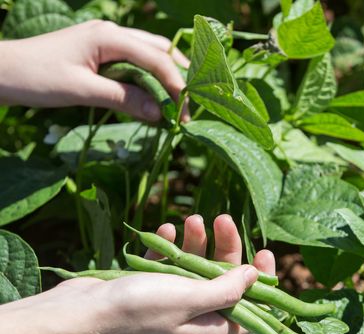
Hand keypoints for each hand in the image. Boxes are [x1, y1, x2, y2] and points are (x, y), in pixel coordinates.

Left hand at [0, 20, 189, 120]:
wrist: (3, 72)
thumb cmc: (37, 78)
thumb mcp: (83, 91)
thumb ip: (124, 99)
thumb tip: (160, 114)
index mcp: (109, 37)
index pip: (155, 59)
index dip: (176, 84)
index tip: (185, 111)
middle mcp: (112, 34)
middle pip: (158, 51)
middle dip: (178, 77)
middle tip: (189, 106)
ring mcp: (107, 42)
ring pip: (149, 56)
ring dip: (166, 78)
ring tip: (179, 103)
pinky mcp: (101, 55)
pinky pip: (134, 66)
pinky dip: (149, 82)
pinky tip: (155, 97)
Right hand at [0, 214, 275, 333]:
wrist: (82, 312)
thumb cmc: (139, 309)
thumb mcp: (191, 299)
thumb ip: (226, 290)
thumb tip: (254, 277)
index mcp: (210, 328)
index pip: (250, 309)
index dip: (261, 282)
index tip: (265, 252)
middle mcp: (194, 316)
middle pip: (222, 280)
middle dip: (224, 248)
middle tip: (222, 218)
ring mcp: (171, 300)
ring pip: (195, 268)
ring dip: (196, 242)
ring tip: (192, 218)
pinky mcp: (149, 286)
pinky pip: (168, 264)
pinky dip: (170, 247)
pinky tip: (167, 231)